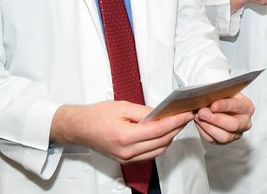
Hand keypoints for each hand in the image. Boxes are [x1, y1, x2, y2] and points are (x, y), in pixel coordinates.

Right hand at [51, 101, 193, 162]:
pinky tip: (165, 133)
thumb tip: (162, 114)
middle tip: (186, 117)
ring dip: (170, 137)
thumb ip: (145, 112)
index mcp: (126, 136)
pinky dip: (160, 144)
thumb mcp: (123, 106)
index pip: (159, 129)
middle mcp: (127, 151)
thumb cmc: (97, 115)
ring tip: (178, 123)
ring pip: (158, 150)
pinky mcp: (126, 160)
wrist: (80, 128)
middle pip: (162, 141)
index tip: (187, 114)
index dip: (176, 121)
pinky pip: (150, 154)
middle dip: (177, 129)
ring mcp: (126, 158)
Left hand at [194, 93, 253, 143]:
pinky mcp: (226, 141)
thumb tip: (205, 96)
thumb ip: (218, 94)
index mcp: (247, 106)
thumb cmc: (224, 97)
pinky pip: (214, 140)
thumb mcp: (224, 91)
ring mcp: (237, 134)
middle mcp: (245, 122)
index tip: (213, 106)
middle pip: (233, 125)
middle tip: (202, 113)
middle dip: (215, 119)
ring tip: (198, 117)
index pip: (237, 106)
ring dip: (208, 127)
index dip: (224, 106)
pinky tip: (199, 123)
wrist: (221, 106)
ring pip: (224, 136)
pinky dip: (204, 131)